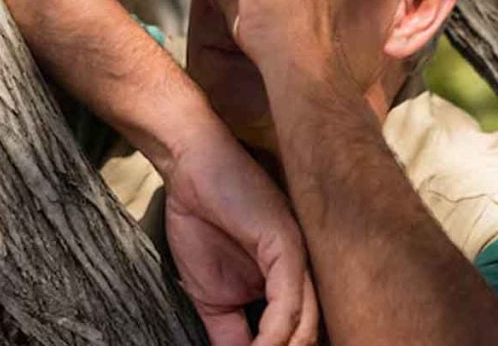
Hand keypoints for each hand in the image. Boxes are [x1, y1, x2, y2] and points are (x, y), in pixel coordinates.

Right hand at [163, 121, 317, 344]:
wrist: (190, 169)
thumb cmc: (201, 221)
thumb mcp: (211, 295)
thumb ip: (229, 331)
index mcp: (287, 288)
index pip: (294, 339)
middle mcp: (302, 277)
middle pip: (307, 338)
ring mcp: (299, 261)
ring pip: (305, 327)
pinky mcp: (288, 246)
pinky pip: (289, 301)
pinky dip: (275, 333)